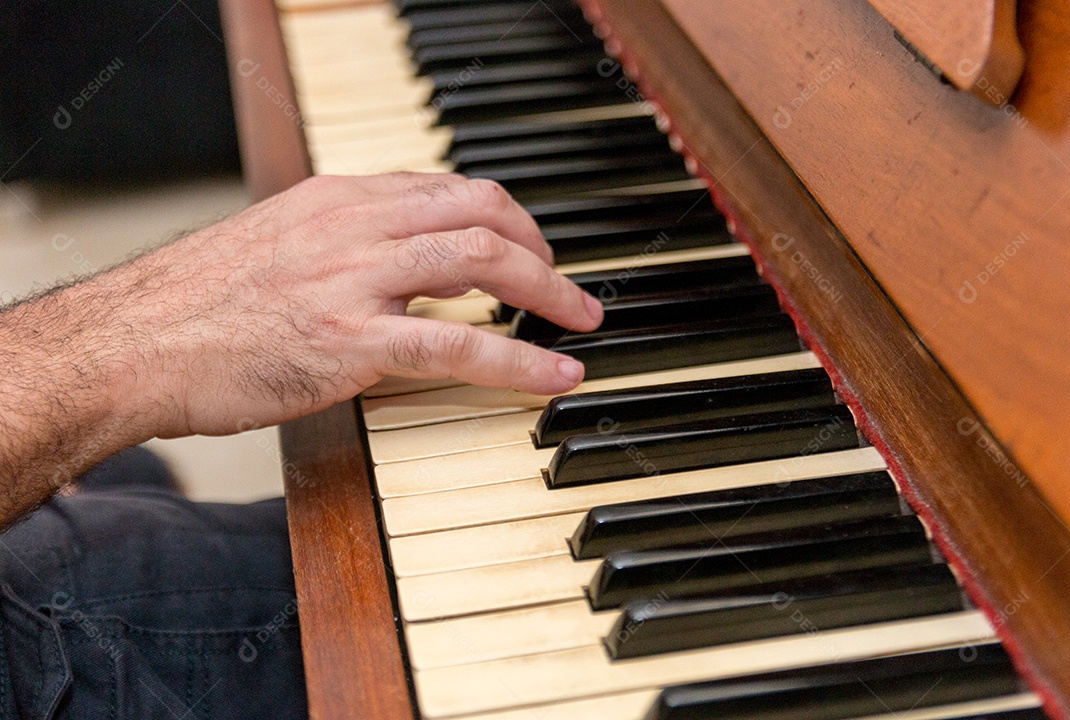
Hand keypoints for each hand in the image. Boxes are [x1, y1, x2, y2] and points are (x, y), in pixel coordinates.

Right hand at [105, 173, 602, 437]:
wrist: (134, 344)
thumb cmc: (198, 306)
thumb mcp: (277, 245)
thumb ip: (343, 245)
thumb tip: (399, 269)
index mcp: (337, 198)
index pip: (446, 187)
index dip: (503, 216)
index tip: (527, 244)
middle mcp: (353, 224)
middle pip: (478, 211)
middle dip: (540, 246)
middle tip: (566, 284)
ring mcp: (354, 279)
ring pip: (480, 261)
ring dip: (546, 290)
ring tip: (579, 319)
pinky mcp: (351, 341)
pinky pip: (458, 343)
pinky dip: (518, 358)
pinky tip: (553, 375)